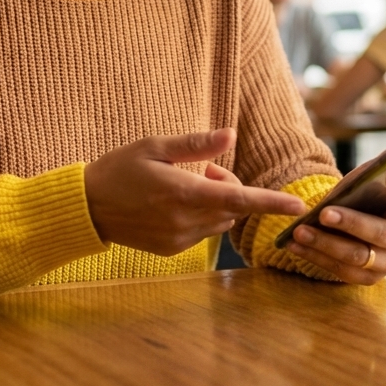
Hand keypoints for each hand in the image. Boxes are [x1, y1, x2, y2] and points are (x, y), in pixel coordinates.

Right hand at [83, 129, 305, 255]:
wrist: (87, 206)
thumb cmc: (120, 169)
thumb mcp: (155, 147)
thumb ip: (196, 145)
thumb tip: (231, 135)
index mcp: (184, 194)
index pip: (239, 200)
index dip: (271, 202)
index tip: (298, 206)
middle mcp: (185, 222)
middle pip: (232, 207)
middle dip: (227, 187)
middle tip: (198, 169)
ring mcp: (178, 240)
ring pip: (219, 221)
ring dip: (214, 203)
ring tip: (181, 186)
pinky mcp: (171, 250)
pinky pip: (201, 233)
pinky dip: (198, 217)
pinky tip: (170, 205)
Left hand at [283, 174, 385, 284]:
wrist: (355, 218)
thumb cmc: (363, 193)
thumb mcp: (366, 179)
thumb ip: (367, 177)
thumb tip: (358, 180)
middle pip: (382, 233)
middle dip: (351, 223)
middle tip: (324, 213)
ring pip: (358, 256)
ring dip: (325, 244)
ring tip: (299, 232)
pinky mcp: (371, 276)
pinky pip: (344, 271)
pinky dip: (317, 257)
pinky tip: (295, 246)